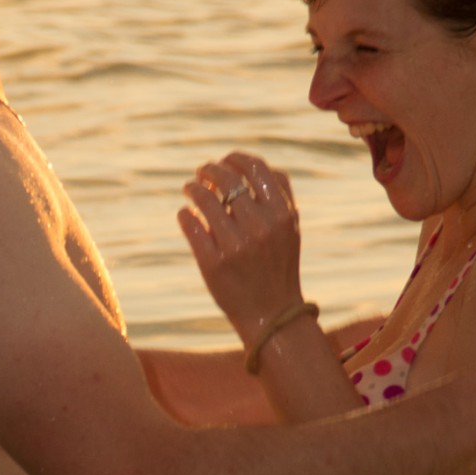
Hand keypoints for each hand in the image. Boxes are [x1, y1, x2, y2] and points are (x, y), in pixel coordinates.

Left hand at [178, 151, 304, 344]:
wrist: (273, 315)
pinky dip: (185, 215)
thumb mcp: (290, 229)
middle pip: (228, 179)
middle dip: (210, 170)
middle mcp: (260, 227)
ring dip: (194, 188)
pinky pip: (191, 225)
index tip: (225, 161)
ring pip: (206, 199)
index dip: (236, 158)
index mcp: (282, 215)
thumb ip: (276, 197)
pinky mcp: (214, 264)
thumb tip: (247, 165)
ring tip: (190, 189)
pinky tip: (186, 214)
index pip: (256, 168)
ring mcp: (236, 245)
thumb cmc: (278, 267)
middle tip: (201, 172)